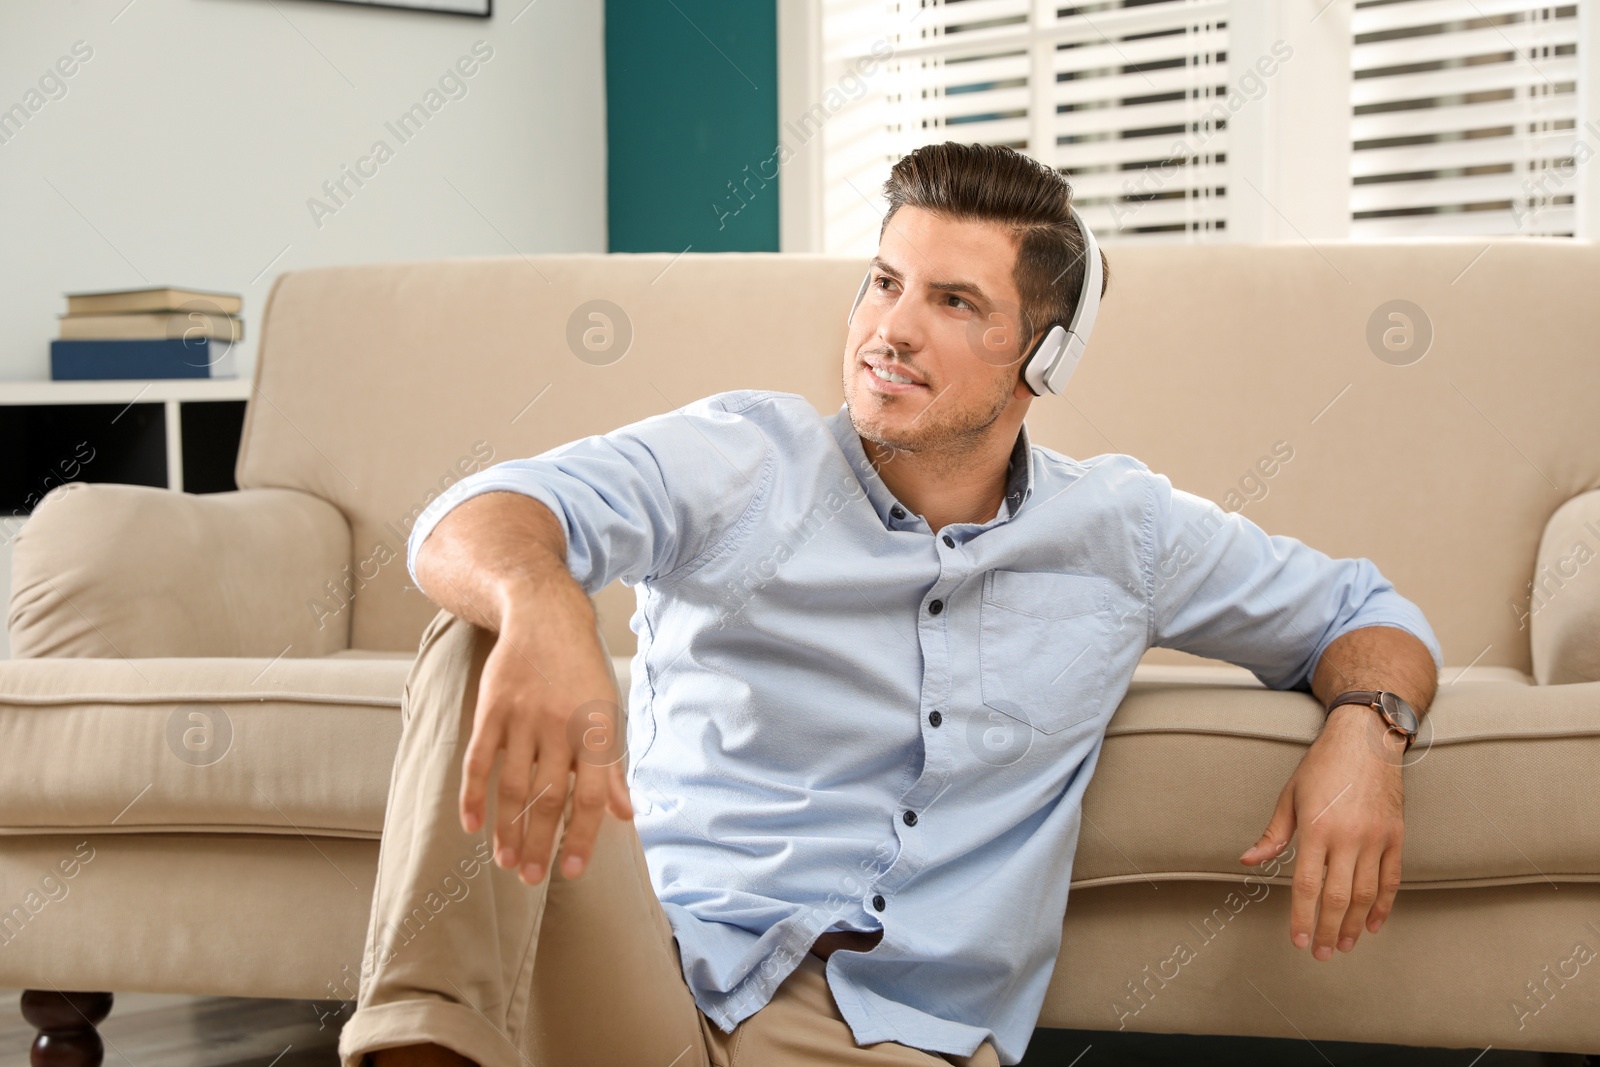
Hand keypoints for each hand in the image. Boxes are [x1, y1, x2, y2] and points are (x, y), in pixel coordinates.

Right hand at [457, 594, 633, 886]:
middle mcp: (560, 727)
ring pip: (512, 786)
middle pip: (548, 797)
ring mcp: (523, 718)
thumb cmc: (582, 670)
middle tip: (531, 878)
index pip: (590, 796)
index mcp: (595, 731)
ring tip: (506, 862)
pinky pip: (479, 760)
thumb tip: (626, 814)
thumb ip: (612, 766)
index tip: (573, 871)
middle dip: (539, 843)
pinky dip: (472, 795)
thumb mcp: (608, 712)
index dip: (582, 837)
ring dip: (507, 828)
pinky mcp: (492, 710)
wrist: (545, 616)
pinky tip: (472, 825)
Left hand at [1237, 705, 1405, 959]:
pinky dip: (1384, 905)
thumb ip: (1273, 834)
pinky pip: (1391, 879)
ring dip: (1356, 925)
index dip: (1302, 918)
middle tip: (1322, 954)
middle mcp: (1348, 837)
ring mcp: (1376, 838)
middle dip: (1329, 930)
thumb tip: (1249, 860)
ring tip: (1345, 945)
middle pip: (1338, 897)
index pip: (1307, 886)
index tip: (1299, 941)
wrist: (1366, 739)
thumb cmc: (1322, 765)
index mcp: (1317, 828)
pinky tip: (1374, 924)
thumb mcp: (1289, 795)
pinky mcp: (1396, 836)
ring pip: (1366, 894)